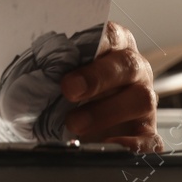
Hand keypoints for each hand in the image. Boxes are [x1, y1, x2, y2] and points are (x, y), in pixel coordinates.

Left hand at [60, 22, 160, 152]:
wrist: (79, 118)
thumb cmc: (69, 88)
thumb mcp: (61, 73)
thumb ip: (54, 67)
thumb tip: (31, 75)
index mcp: (115, 45)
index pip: (112, 35)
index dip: (95, 44)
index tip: (69, 58)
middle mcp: (134, 70)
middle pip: (129, 66)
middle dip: (97, 78)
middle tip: (69, 90)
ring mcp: (144, 100)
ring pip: (141, 99)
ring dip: (106, 112)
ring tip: (74, 123)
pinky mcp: (147, 132)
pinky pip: (150, 139)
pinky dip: (133, 144)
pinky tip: (110, 146)